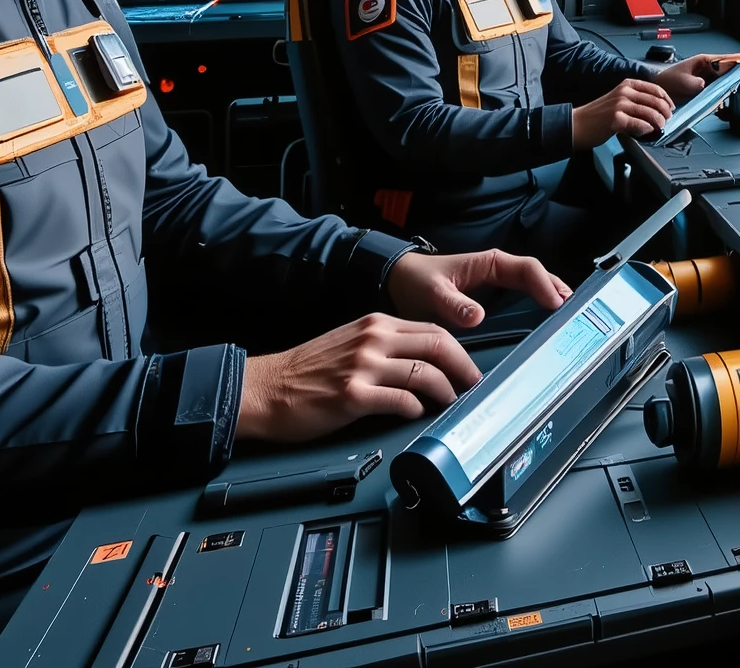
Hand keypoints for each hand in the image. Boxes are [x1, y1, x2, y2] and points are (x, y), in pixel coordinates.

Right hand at [235, 313, 482, 442]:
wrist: (264, 388)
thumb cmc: (304, 371)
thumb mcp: (349, 343)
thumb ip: (384, 346)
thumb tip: (423, 362)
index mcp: (374, 324)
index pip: (433, 329)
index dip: (459, 352)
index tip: (470, 369)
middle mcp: (372, 339)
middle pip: (438, 345)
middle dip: (465, 368)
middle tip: (475, 387)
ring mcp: (363, 366)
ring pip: (426, 372)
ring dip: (446, 391)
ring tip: (451, 404)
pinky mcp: (353, 395)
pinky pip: (401, 400)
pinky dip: (417, 409)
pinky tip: (416, 415)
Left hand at [387, 247, 569, 330]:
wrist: (401, 282)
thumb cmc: (417, 281)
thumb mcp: (432, 294)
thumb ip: (454, 305)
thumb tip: (479, 317)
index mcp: (489, 263)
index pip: (527, 269)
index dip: (545, 285)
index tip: (556, 304)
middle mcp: (499, 270)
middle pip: (539, 275)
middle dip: (558, 289)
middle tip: (575, 311)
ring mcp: (499, 283)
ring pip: (535, 285)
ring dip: (552, 296)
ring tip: (569, 316)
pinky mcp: (496, 295)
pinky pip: (525, 296)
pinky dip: (540, 305)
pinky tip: (547, 321)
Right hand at [570, 79, 673, 147]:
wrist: (578, 124)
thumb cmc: (598, 115)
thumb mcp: (618, 99)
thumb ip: (635, 100)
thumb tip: (657, 109)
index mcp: (627, 85)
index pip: (655, 89)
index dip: (667, 100)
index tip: (671, 108)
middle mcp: (624, 92)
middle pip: (656, 101)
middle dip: (665, 113)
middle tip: (666, 121)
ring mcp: (620, 105)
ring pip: (650, 113)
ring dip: (658, 123)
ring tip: (658, 128)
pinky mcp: (616, 119)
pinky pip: (640, 124)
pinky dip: (647, 129)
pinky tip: (646, 132)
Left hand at [651, 52, 739, 102]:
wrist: (659, 90)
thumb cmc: (667, 80)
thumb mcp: (681, 81)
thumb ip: (694, 83)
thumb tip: (704, 85)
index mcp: (703, 61)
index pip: (724, 58)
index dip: (737, 58)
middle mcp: (707, 70)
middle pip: (727, 70)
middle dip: (735, 74)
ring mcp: (707, 80)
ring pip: (723, 81)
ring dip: (727, 86)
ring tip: (730, 89)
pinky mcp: (705, 90)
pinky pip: (717, 91)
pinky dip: (720, 95)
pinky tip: (719, 99)